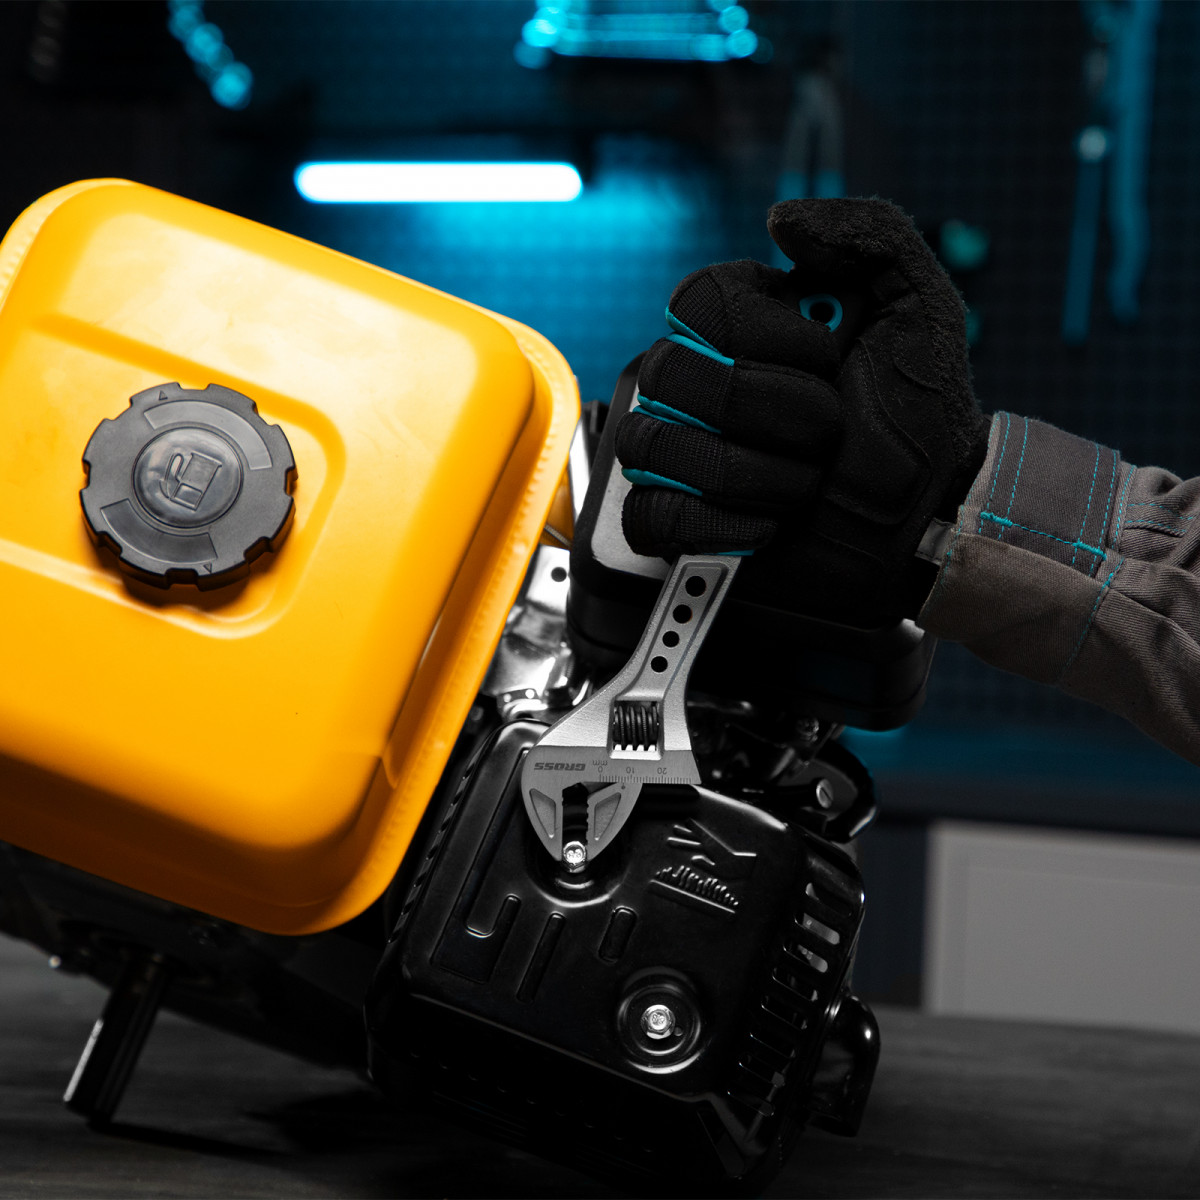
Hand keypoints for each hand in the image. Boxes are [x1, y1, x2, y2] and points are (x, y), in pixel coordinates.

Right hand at [615, 197, 989, 626]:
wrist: (924, 514)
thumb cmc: (918, 414)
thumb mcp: (918, 307)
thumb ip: (869, 234)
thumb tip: (780, 219)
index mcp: (741, 323)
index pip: (696, 303)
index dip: (769, 338)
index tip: (832, 361)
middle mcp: (698, 381)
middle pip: (669, 376)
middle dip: (773, 411)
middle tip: (828, 431)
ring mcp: (679, 451)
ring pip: (653, 447)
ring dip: (756, 473)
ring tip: (805, 482)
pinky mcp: (675, 520)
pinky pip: (650, 516)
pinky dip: (718, 522)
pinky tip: (768, 521)